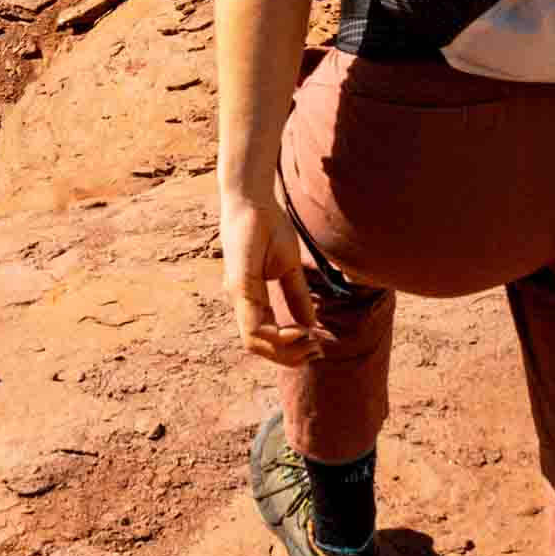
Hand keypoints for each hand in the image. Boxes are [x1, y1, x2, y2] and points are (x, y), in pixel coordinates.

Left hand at [218, 185, 319, 365]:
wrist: (253, 199)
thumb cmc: (268, 229)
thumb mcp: (288, 268)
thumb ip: (296, 295)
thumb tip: (309, 324)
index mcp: (250, 298)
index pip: (263, 337)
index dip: (288, 349)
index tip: (314, 344)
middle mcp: (241, 299)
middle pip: (257, 345)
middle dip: (287, 356)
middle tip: (315, 350)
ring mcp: (238, 293)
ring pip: (253, 339)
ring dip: (283, 349)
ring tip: (310, 342)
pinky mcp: (240, 283)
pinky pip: (252, 321)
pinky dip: (274, 334)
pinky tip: (297, 331)